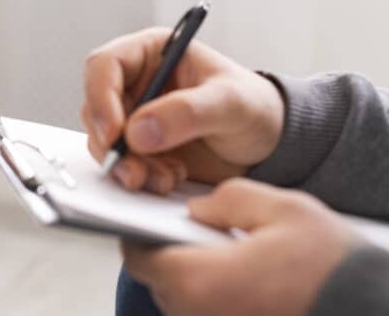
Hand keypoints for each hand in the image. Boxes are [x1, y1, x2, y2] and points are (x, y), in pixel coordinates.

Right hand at [82, 27, 284, 193]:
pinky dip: (137, 176)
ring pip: (104, 140)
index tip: (114, 133)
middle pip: (96, 108)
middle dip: (112, 144)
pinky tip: (169, 178)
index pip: (104, 66)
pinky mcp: (139, 147)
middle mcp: (136, 83)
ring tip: (164, 178)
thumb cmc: (256, 108)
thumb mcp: (230, 103)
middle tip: (135, 171)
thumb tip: (138, 131)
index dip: (100, 97)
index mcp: (152, 53)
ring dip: (126, 165)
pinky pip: (120, 162)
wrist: (270, 144)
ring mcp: (135, 117)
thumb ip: (187, 112)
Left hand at [122, 179, 356, 315]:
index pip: (138, 257)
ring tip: (224, 253)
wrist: (373, 309)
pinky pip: (208, 312)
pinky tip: (241, 277)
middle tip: (196, 232)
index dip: (139, 233)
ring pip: (184, 300)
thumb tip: (198, 209)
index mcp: (197, 280)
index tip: (150, 218)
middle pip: (160, 280)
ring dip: (196, 276)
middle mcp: (197, 314)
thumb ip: (229, 199)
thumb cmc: (332, 268)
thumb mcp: (283, 210)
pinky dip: (215, 295)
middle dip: (171, 253)